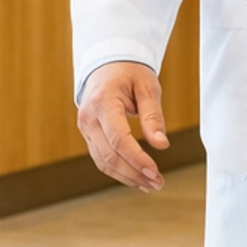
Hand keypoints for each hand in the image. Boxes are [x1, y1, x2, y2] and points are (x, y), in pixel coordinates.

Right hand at [77, 62, 168, 192]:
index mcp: (103, 102)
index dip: (137, 159)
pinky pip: (101, 157)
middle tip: (157, 182)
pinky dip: (118, 170)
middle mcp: (89, 117)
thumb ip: (153, 116)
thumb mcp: (147, 87)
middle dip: (134, 173)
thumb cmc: (129, 71)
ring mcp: (85, 127)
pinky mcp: (89, 134)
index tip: (154, 171)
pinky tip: (136, 177)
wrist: (107, 62)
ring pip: (103, 161)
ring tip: (150, 184)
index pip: (118, 138)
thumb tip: (161, 144)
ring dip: (127, 176)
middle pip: (109, 155)